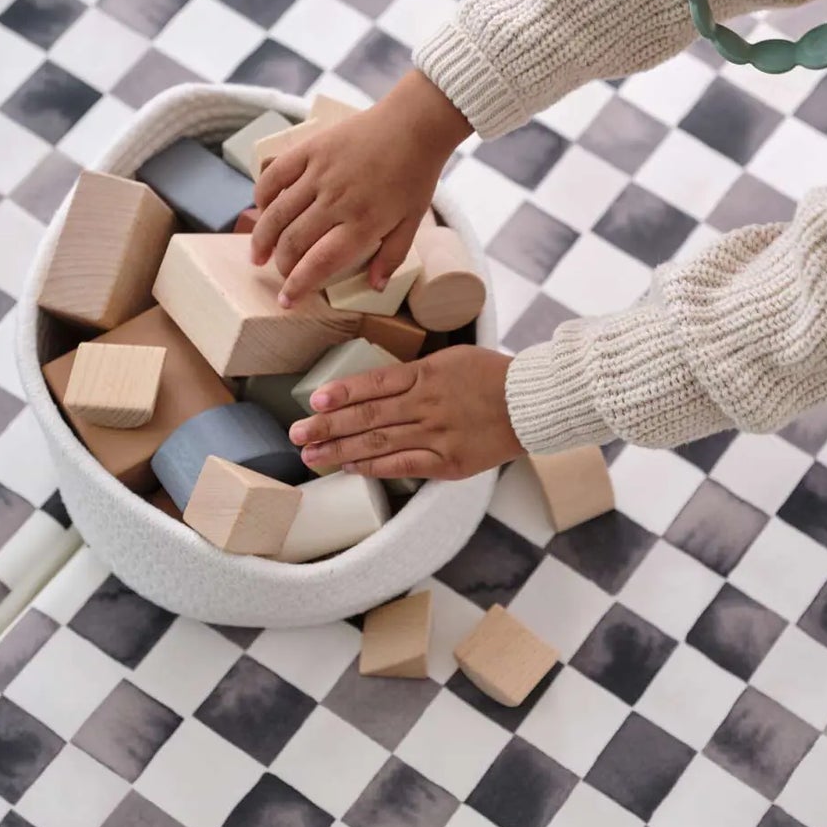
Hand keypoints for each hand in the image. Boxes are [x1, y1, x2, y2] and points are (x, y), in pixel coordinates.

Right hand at [250, 72, 470, 305]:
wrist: (414, 124)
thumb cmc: (415, 175)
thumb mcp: (413, 221)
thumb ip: (392, 256)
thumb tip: (374, 286)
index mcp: (364, 223)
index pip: (320, 263)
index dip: (298, 285)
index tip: (287, 300)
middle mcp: (337, 201)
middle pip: (294, 242)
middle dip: (281, 265)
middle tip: (278, 273)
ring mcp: (320, 173)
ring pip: (277, 213)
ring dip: (262, 238)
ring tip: (257, 254)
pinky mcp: (311, 150)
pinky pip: (275, 176)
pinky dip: (262, 195)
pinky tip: (261, 210)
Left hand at [290, 345, 522, 480]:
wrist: (531, 403)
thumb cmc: (491, 375)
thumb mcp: (452, 358)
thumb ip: (416, 371)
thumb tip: (376, 384)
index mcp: (428, 375)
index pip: (375, 384)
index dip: (342, 393)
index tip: (314, 400)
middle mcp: (428, 405)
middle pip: (369, 416)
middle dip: (327, 426)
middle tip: (295, 433)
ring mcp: (438, 435)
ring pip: (380, 443)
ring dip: (341, 451)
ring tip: (310, 455)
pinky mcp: (449, 462)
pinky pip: (404, 466)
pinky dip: (375, 468)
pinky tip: (351, 469)